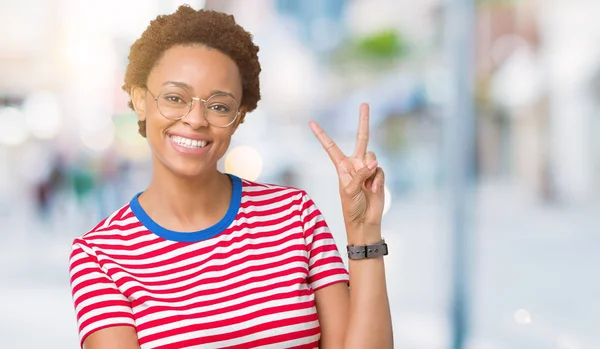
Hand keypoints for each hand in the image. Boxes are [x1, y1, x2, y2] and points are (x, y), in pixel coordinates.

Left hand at [309, 103, 384, 229]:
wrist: (365, 220)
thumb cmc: (351, 207)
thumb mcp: (350, 190)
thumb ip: (361, 174)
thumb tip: (374, 163)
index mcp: (341, 166)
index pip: (330, 147)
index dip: (322, 135)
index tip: (311, 123)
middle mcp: (355, 164)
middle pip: (361, 138)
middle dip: (363, 121)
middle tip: (364, 103)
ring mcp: (367, 169)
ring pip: (373, 158)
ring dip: (371, 172)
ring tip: (366, 187)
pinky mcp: (378, 175)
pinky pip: (380, 170)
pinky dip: (378, 181)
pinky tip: (373, 190)